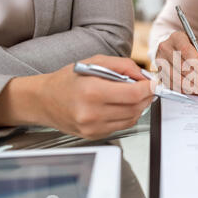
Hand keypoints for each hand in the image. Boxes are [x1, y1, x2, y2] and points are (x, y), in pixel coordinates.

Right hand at [0, 55, 153, 139]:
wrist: (43, 100)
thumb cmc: (67, 80)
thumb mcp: (94, 62)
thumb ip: (123, 65)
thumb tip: (144, 76)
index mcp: (92, 92)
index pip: (133, 94)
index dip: (149, 88)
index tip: (154, 83)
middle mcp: (92, 113)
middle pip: (136, 107)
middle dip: (146, 96)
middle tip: (146, 87)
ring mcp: (93, 127)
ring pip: (132, 118)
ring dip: (138, 106)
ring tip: (131, 95)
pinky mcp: (94, 135)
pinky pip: (122, 126)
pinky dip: (127, 115)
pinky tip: (119, 105)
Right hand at [155, 31, 197, 96]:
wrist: (178, 51)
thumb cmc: (193, 50)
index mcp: (177, 38)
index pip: (186, 51)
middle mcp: (165, 49)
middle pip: (181, 67)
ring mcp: (160, 63)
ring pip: (176, 79)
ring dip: (193, 88)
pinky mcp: (160, 75)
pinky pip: (173, 87)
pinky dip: (187, 92)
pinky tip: (197, 93)